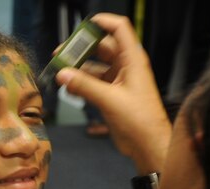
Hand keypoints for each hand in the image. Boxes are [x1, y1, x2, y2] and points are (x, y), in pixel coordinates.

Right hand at [56, 13, 170, 173]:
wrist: (148, 145)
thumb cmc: (138, 120)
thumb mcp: (109, 100)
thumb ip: (84, 86)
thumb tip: (62, 74)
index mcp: (132, 60)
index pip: (119, 29)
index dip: (102, 22)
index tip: (82, 26)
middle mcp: (126, 67)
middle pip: (101, 47)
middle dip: (81, 49)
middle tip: (60, 55)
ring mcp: (118, 81)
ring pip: (95, 67)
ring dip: (78, 70)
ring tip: (61, 75)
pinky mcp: (112, 96)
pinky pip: (93, 84)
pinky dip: (81, 84)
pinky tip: (69, 89)